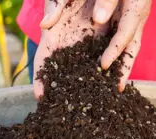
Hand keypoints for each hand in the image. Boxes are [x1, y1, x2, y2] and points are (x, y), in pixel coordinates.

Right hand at [33, 0, 150, 98]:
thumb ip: (55, 6)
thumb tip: (46, 25)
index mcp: (54, 36)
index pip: (43, 60)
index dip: (40, 79)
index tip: (40, 96)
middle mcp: (70, 44)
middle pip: (65, 72)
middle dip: (65, 91)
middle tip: (64, 110)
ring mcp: (89, 43)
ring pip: (89, 68)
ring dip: (90, 85)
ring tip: (93, 103)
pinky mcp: (108, 39)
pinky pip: (111, 58)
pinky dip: (112, 71)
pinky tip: (116, 86)